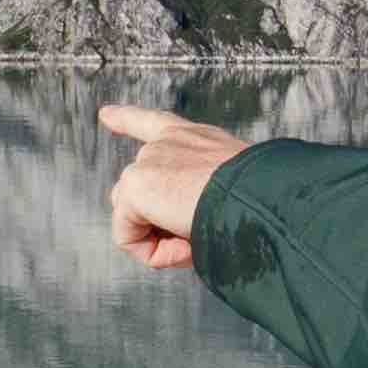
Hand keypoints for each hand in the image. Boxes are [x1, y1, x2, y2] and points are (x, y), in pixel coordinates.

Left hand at [98, 105, 247, 268]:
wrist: (261, 197)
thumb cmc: (260, 202)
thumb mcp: (233, 192)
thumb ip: (199, 200)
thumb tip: (179, 233)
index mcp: (193, 138)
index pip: (153, 123)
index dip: (125, 119)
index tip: (105, 114)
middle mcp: (167, 143)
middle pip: (136, 193)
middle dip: (159, 225)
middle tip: (201, 236)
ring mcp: (148, 162)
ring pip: (132, 218)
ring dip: (161, 240)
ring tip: (198, 238)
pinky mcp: (136, 186)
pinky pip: (128, 238)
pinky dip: (154, 253)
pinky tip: (186, 246)